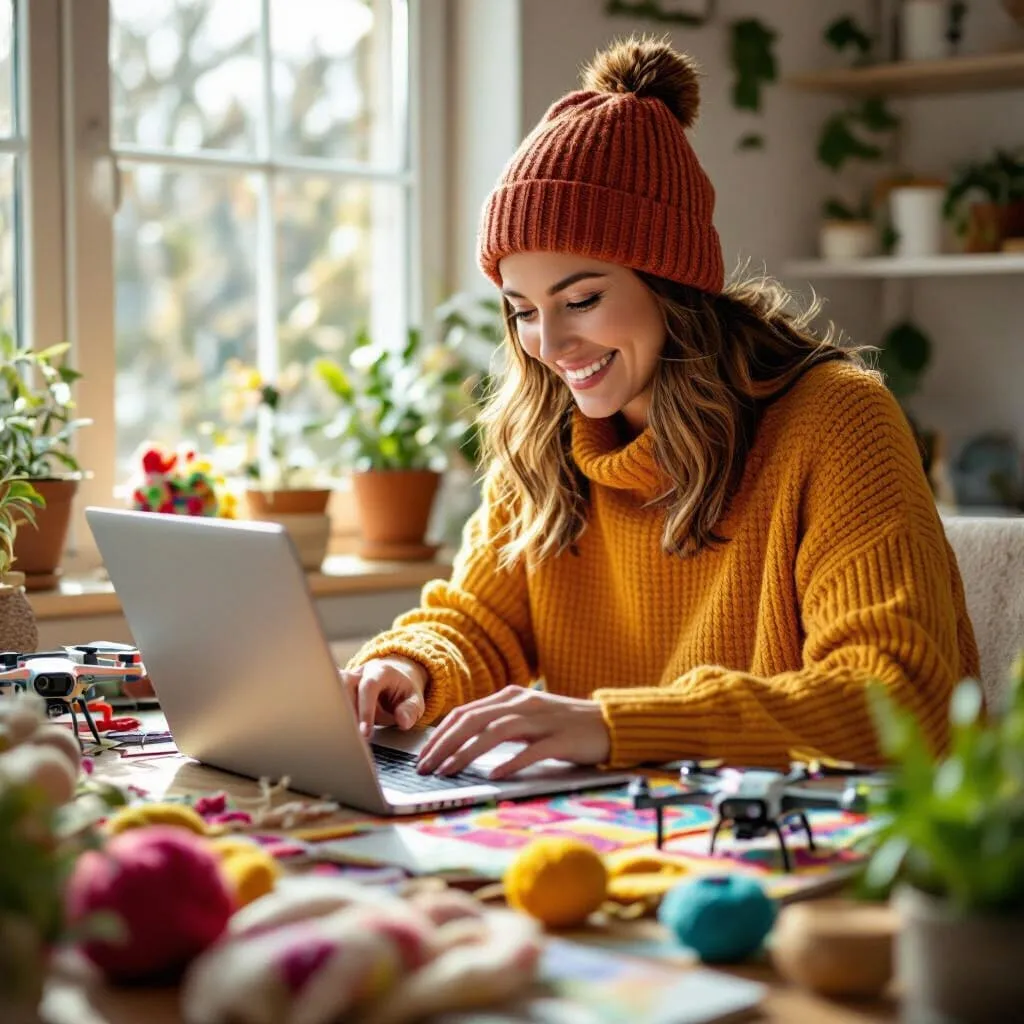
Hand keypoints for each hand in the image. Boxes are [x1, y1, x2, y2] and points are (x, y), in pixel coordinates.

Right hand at [339, 657, 426, 736]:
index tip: (365, 733)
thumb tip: (403, 721)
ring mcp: (347, 680)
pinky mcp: (338, 690)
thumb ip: (411, 710)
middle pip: (344, 685)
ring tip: (346, 735)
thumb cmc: (403, 691)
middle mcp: (360, 673)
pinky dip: (332, 715)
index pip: (368, 687)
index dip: (365, 710)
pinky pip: (330, 699)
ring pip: (332, 692)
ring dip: (338, 714)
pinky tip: (338, 731)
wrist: (394, 679)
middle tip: (353, 737)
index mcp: (380, 672)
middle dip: (347, 712)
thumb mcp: (415, 700)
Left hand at [416, 687, 610, 779]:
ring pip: (496, 732)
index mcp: (511, 697)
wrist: (609, 724)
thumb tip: (461, 741)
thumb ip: (499, 724)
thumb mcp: (527, 718)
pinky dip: (511, 762)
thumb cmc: (564, 725)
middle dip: (445, 744)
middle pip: (474, 720)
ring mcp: (543, 720)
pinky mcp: (562, 739)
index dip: (440, 734)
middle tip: (426, 767)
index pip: (465, 713)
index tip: (423, 755)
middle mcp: (523, 704)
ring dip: (468, 752)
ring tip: (449, 771)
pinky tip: (495, 775)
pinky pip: (532, 750)